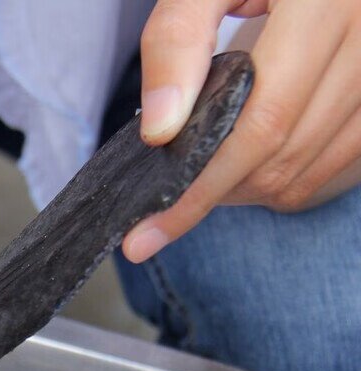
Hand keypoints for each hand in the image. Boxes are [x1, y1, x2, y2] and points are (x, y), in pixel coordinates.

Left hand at [123, 0, 360, 262]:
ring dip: (247, 190)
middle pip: (284, 155)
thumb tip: (160, 132)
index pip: (261, 122)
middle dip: (214, 193)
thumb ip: (177, 41)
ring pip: (310, 170)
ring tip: (202, 174)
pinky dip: (285, 178)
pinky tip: (246, 162)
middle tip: (161, 209)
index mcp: (326, 4)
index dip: (200, 186)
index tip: (143, 235)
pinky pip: (338, 165)